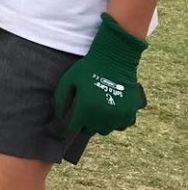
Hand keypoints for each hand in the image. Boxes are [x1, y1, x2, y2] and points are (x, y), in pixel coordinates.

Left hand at [53, 13, 147, 137]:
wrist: (114, 59)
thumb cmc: (87, 69)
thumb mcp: (68, 81)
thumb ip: (60, 100)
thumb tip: (59, 118)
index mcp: (85, 107)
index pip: (72, 129)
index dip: (65, 130)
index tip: (62, 128)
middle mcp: (102, 115)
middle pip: (89, 130)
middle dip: (82, 124)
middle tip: (81, 113)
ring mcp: (118, 115)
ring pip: (104, 130)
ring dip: (98, 124)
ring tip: (95, 112)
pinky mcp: (131, 112)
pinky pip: (121, 126)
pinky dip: (114, 122)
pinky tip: (110, 111)